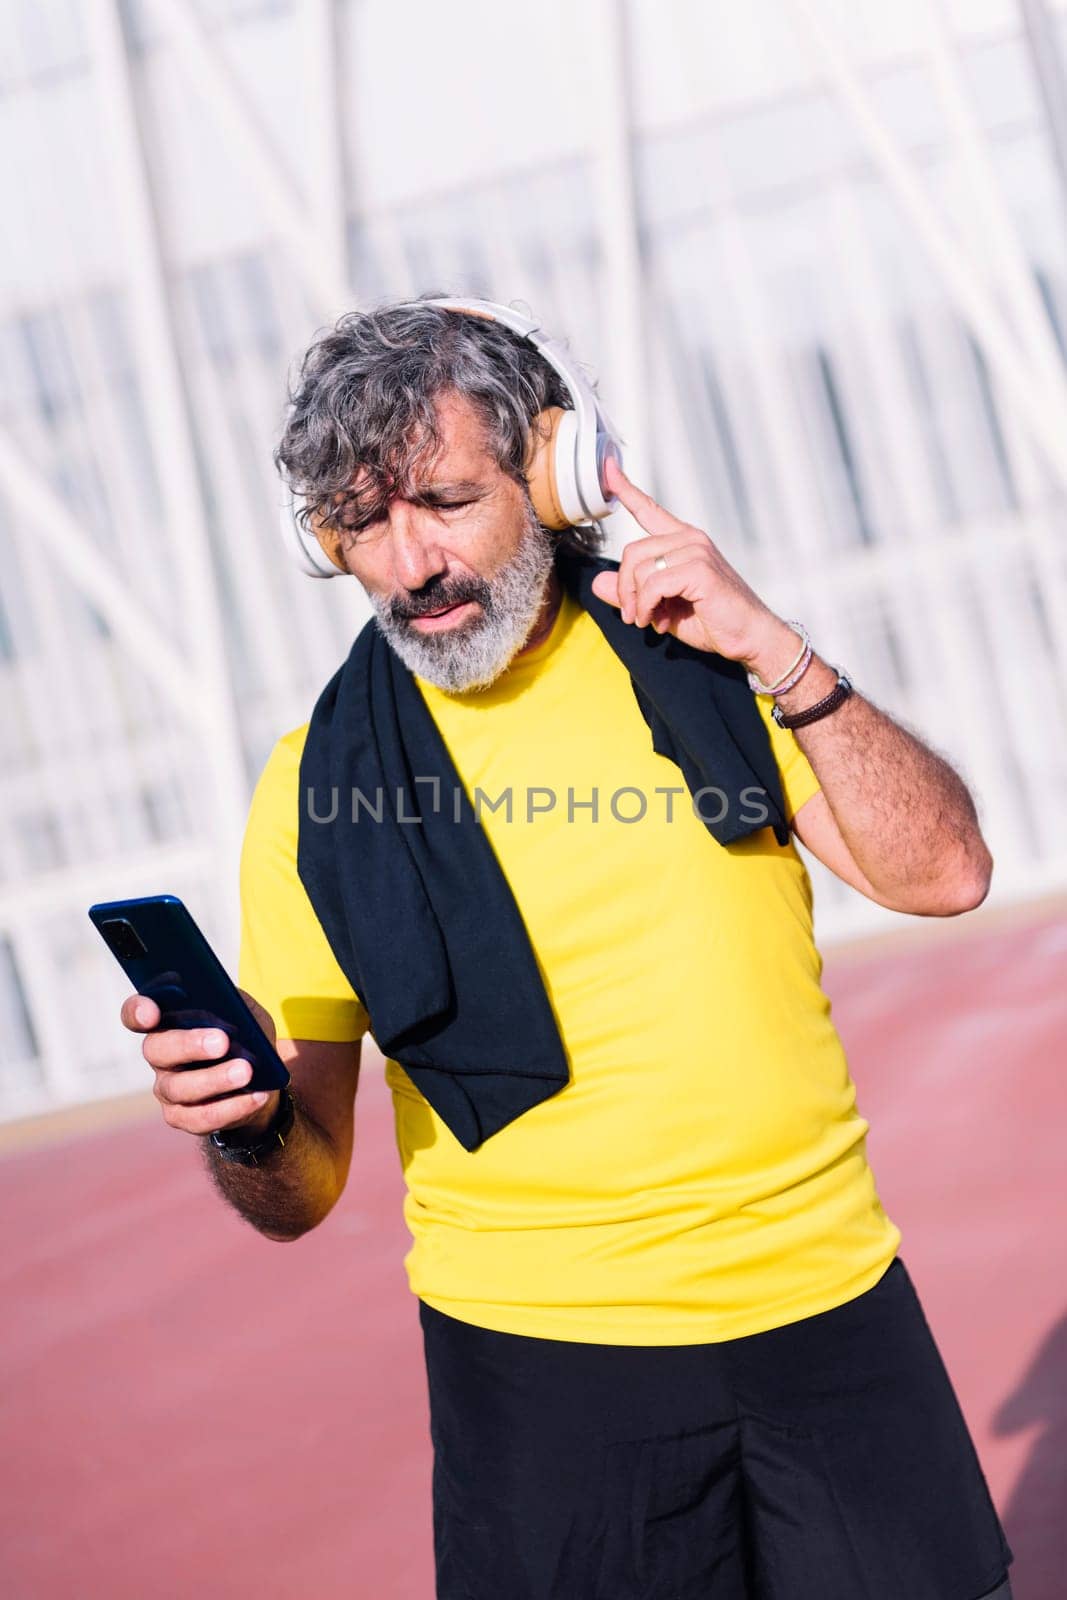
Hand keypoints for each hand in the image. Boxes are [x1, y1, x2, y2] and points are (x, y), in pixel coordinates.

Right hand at [121, 989, 279, 1137]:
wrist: (259, 1083)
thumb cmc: (246, 1039)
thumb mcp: (249, 1015)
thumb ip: (240, 1008)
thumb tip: (238, 1012)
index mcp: (167, 1023)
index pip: (136, 1014)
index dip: (137, 1012)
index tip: (152, 1012)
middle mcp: (160, 1056)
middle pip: (157, 1050)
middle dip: (188, 1044)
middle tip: (221, 1041)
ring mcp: (167, 1089)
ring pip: (180, 1087)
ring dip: (214, 1079)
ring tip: (245, 1071)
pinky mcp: (182, 1117)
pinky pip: (202, 1117)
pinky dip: (232, 1107)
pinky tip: (257, 1096)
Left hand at [591, 458, 797, 675]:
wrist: (749, 638)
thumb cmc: (712, 621)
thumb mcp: (661, 607)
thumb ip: (631, 594)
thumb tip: (597, 583)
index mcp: (682, 541)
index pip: (648, 509)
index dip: (625, 489)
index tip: (607, 467)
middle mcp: (690, 539)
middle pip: (632, 551)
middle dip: (625, 589)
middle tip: (634, 617)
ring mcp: (697, 551)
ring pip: (640, 570)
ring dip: (637, 603)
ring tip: (650, 621)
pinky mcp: (700, 569)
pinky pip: (653, 585)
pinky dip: (648, 607)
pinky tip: (659, 622)